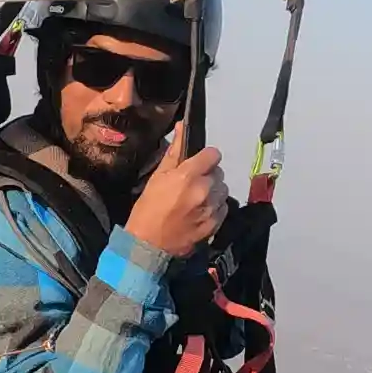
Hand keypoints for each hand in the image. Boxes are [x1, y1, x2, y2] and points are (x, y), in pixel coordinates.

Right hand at [127, 127, 228, 258]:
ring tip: (197, 199)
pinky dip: (215, 207)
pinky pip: (223, 207)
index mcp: (188, 175)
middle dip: (208, 175)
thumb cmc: (148, 209)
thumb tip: (182, 127)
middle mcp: (204, 190)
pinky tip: (200, 211)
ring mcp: (211, 208)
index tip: (198, 163)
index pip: (213, 154)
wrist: (148, 245)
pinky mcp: (215, 224)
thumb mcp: (157, 177)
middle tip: (192, 184)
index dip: (206, 157)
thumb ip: (174, 152)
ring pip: (223, 190)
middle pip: (218, 173)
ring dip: (213, 191)